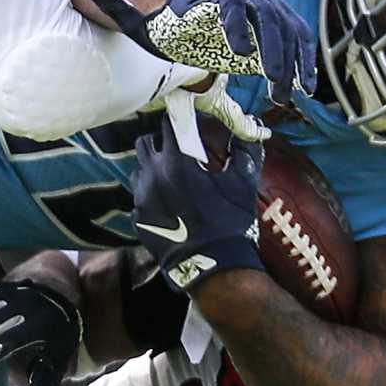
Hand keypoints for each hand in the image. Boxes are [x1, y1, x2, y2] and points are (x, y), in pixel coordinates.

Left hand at [71, 0, 316, 104]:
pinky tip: (304, 86)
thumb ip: (115, 4)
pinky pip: (300, 39)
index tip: (238, 59)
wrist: (196, 16)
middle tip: (273, 83)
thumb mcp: (140, 18)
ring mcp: (269, 6)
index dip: (237, 29)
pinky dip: (305, 60)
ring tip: (288, 93)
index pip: (232, 6)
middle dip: (274, 50)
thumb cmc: (168, 24)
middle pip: (268, 18)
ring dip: (293, 61)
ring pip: (289, 29)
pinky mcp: (282, 22)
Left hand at [132, 118, 263, 293]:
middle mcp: (152, 175)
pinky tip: (168, 203)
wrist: (214, 266)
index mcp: (176, 161)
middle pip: (145, 143)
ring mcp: (140, 198)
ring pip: (139, 169)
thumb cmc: (231, 220)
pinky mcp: (137, 218)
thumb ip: (243, 151)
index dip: (179, 120)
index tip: (188, 122)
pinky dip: (151, 195)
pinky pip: (139, 197)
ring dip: (152, 168)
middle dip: (160, 141)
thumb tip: (248, 130)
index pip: (168, 124)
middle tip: (178, 150)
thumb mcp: (243, 183)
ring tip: (171, 178)